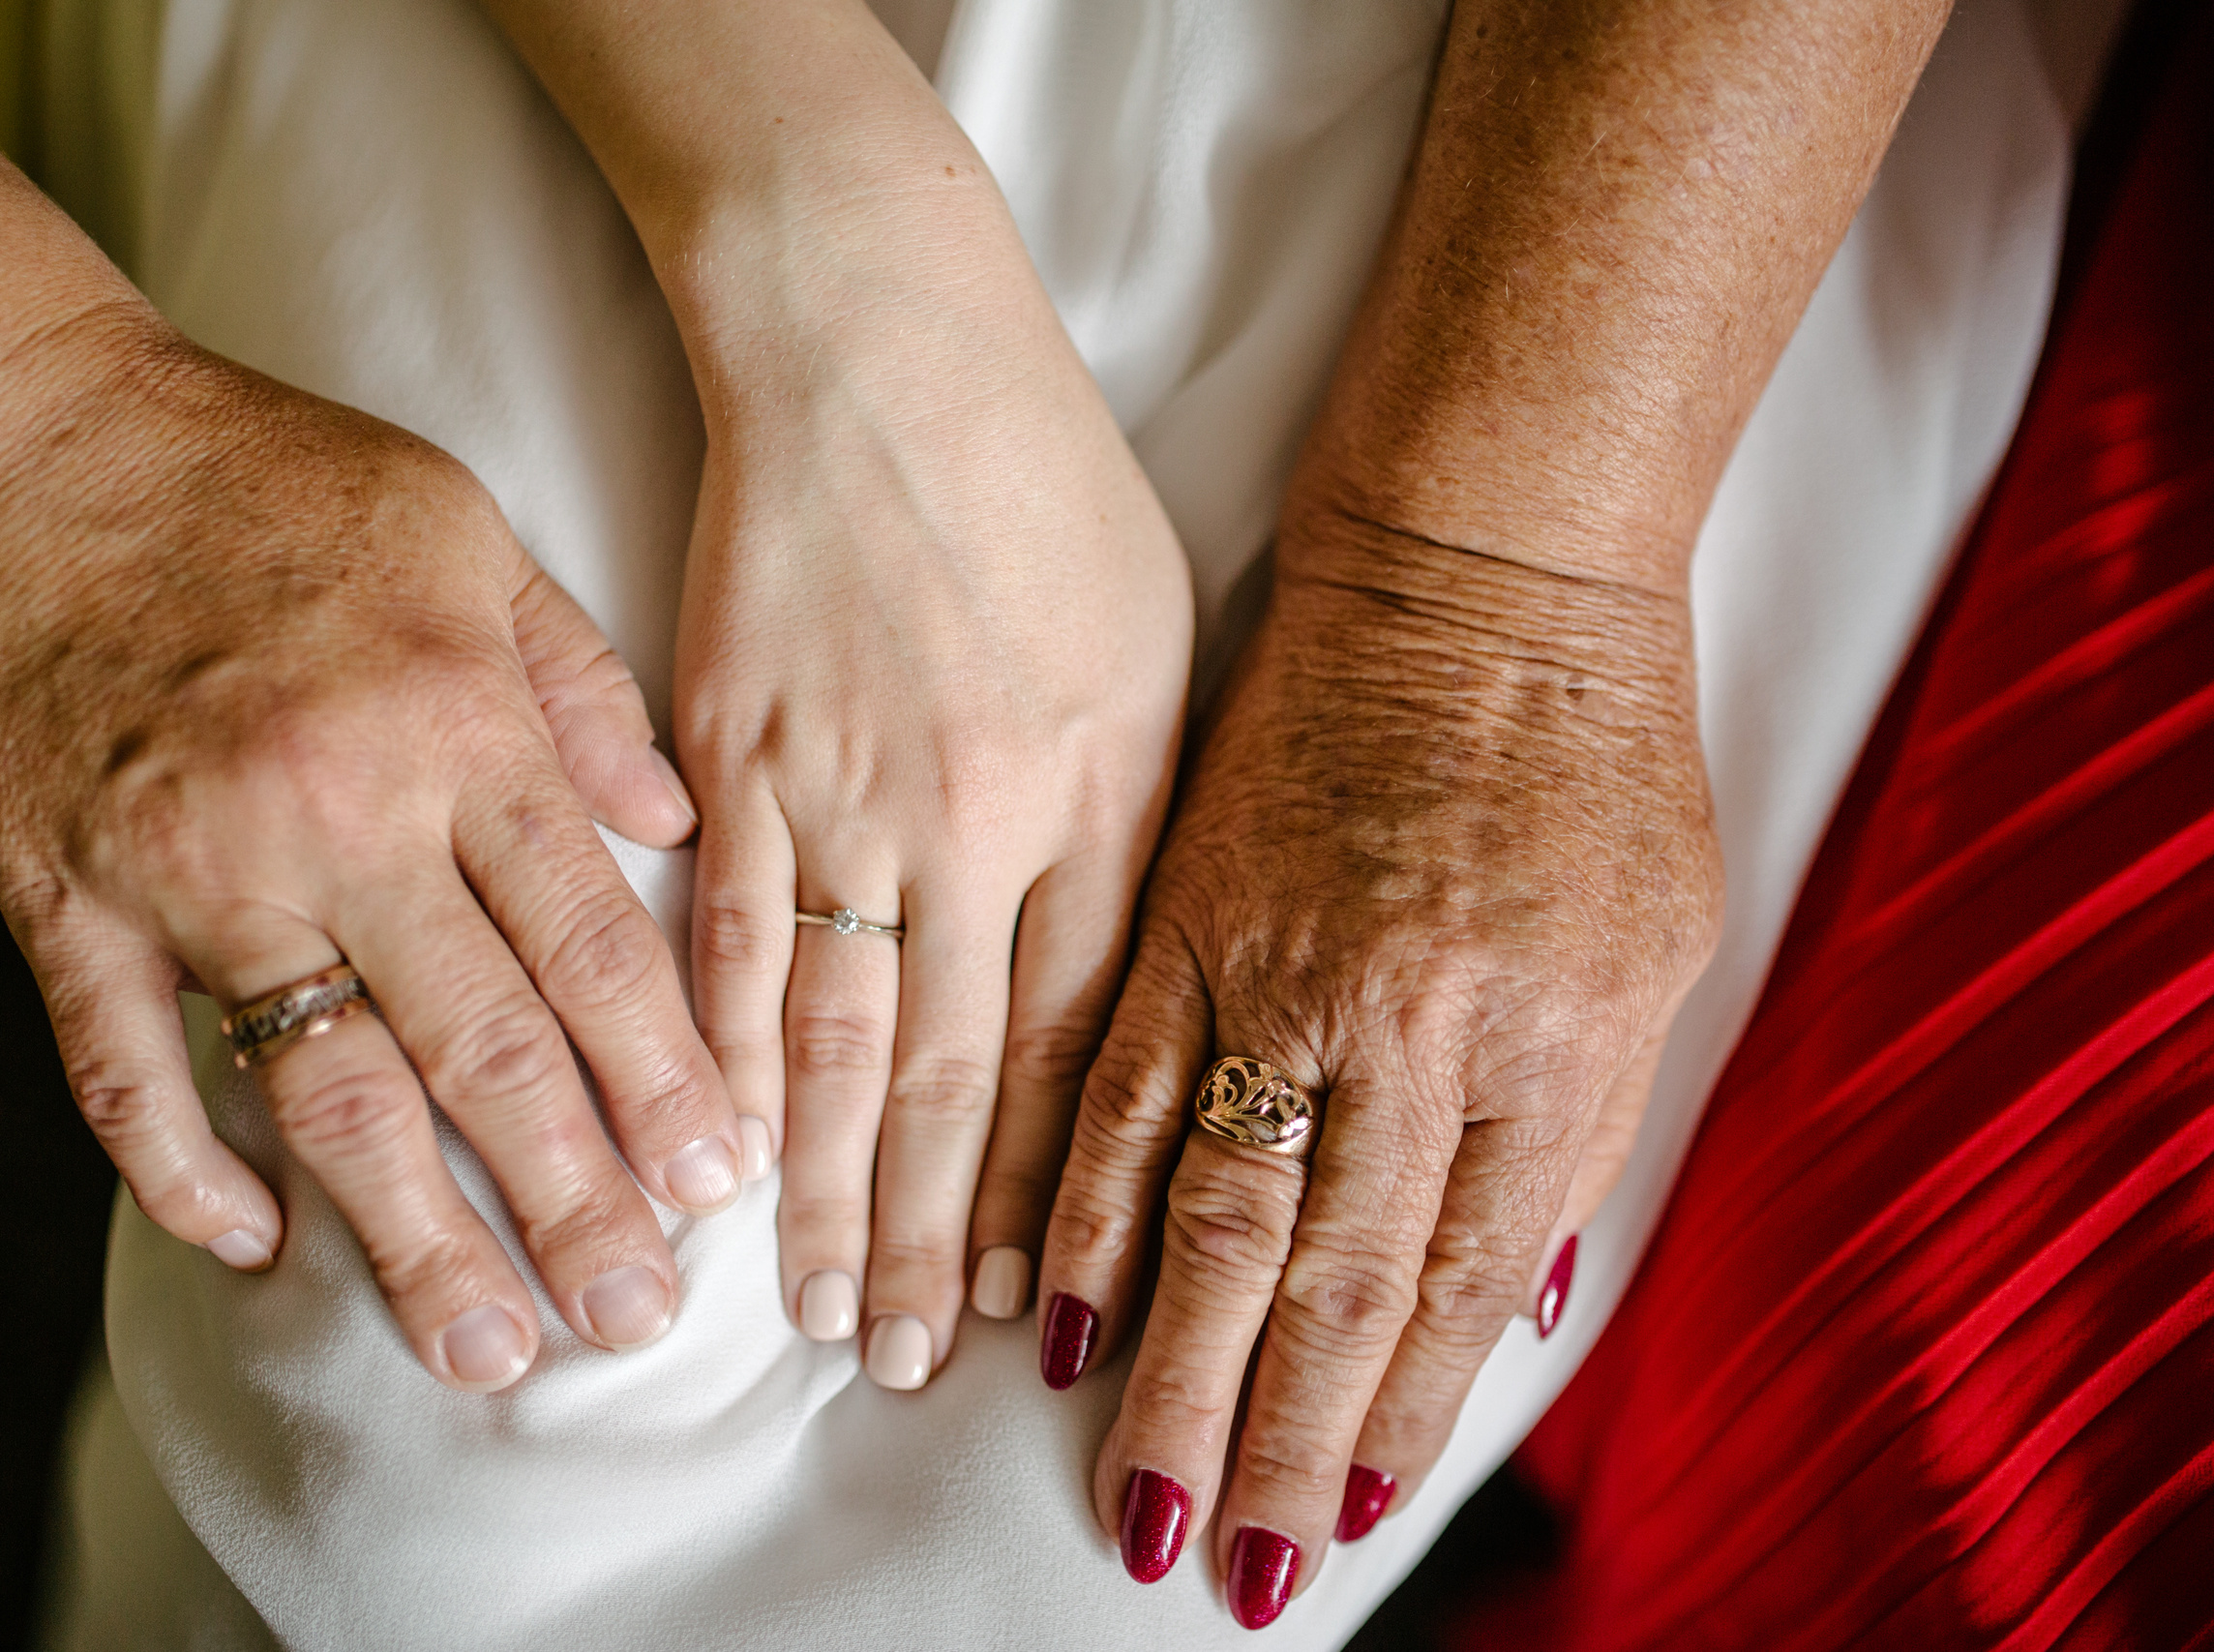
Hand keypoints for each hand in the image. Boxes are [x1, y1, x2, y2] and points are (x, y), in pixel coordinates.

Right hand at [0, 325, 742, 1389]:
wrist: (32, 437)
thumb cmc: (273, 479)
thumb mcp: (471, 533)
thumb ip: (581, 686)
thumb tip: (676, 822)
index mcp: (456, 728)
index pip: (590, 946)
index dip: (663, 1079)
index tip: (718, 1185)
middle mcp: (338, 815)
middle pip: (481, 1050)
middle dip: (571, 1200)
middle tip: (635, 1319)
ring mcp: (193, 869)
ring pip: (326, 1091)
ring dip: (413, 1238)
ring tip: (488, 1349)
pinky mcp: (65, 897)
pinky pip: (125, 1070)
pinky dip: (186, 1171)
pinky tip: (254, 1248)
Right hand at [673, 218, 1192, 1386]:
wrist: (879, 344)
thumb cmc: (1041, 487)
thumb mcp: (1156, 652)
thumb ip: (1135, 831)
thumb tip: (1116, 991)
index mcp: (1096, 794)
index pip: (1066, 1046)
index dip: (1034, 1193)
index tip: (1013, 1306)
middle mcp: (967, 818)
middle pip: (941, 1075)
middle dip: (918, 1240)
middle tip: (892, 1369)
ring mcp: (832, 788)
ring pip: (821, 1036)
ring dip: (813, 1190)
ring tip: (801, 1312)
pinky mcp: (722, 749)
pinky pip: (717, 940)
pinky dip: (712, 1064)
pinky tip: (707, 1159)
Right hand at [1037, 522, 1719, 1617]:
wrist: (1476, 571)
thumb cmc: (1592, 756)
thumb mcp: (1654, 946)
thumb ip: (1578, 1130)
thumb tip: (1513, 1303)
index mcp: (1539, 1048)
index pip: (1452, 1285)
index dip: (1387, 1422)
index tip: (1336, 1523)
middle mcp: (1403, 1029)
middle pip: (1321, 1279)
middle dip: (1269, 1444)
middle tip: (1220, 1564)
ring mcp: (1275, 968)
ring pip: (1206, 1208)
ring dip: (1167, 1369)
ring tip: (1131, 1491)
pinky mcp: (1179, 911)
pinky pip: (1111, 1083)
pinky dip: (1079, 1209)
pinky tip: (1048, 1307)